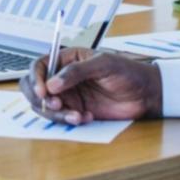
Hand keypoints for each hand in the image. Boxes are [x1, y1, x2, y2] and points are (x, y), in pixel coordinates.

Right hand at [20, 48, 161, 124]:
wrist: (145, 94)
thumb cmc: (127, 72)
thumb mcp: (103, 65)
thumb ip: (76, 72)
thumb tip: (52, 84)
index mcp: (66, 59)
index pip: (39, 66)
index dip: (36, 79)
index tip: (44, 92)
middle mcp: (63, 77)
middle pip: (35, 88)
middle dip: (40, 100)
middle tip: (56, 106)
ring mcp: (68, 95)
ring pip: (45, 107)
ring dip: (57, 114)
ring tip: (77, 116)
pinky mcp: (75, 110)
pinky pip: (61, 118)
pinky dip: (69, 121)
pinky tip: (86, 117)